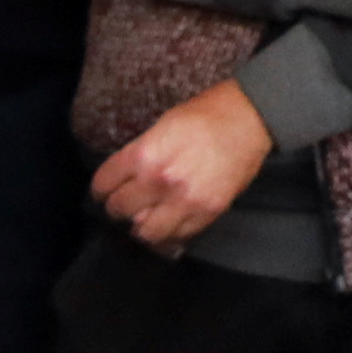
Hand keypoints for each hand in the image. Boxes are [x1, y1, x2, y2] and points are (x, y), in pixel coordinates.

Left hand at [90, 82, 273, 249]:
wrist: (250, 119)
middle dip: (119, 207)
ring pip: (145, 232)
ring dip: (141, 225)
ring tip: (146, 216)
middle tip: (125, 203)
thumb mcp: (162, 125)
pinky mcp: (206, 213)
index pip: (104, 184)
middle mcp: (159, 181)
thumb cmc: (205, 115)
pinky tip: (169, 222)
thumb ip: (140, 154)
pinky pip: (177, 236)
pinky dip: (168, 233)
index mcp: (144, 155)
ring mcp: (183, 201)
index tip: (104, 192)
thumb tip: (125, 178)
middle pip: (120, 210)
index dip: (101, 189)